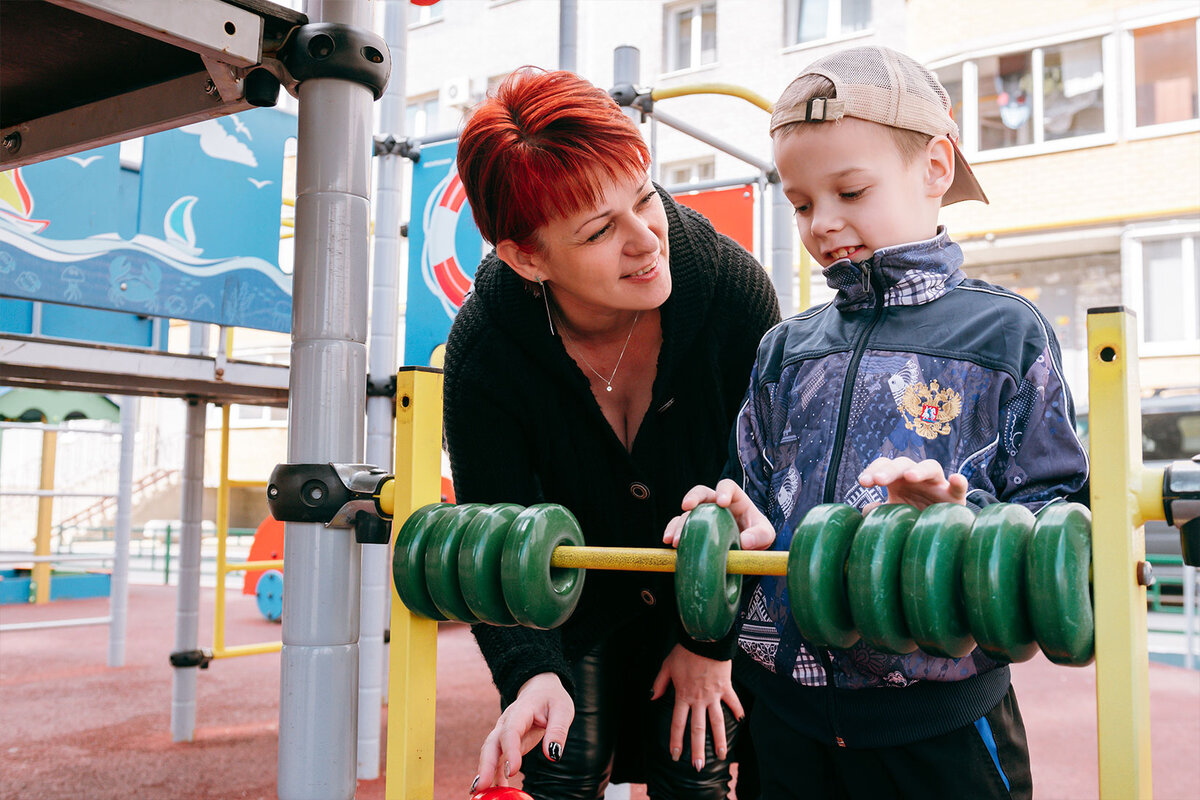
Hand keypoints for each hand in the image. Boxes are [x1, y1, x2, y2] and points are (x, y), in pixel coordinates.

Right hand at [472, 673, 573, 792]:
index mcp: (520, 711)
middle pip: (491, 743)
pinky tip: (496, 790)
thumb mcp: (562, 710)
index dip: (510, 751)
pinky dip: (494, 774)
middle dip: (486, 765)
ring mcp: (503, 733)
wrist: (540, 689)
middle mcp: (506, 722)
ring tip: (480, 792)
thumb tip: (553, 755)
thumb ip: (557, 731)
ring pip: (489, 753)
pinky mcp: (505, 744)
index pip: (511, 731)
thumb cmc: (551, 699)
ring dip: (485, 772)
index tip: (512, 771)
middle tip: (482, 786)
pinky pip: (496, 759)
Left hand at [650, 644, 744, 770]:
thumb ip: (659, 684)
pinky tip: (741, 721)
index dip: (676, 741)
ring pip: (717, 721)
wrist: (704, 639)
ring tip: (722, 755)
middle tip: (699, 767)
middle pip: (698, 728)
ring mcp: (713, 695)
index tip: (676, 756)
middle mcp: (698, 699)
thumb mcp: (666, 666)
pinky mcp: (726, 687)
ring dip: (720, 739)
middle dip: (698, 749)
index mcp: (683, 696)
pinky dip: (738, 711)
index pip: (678, 724)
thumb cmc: (684, 652)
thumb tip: (652, 698)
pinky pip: (733, 701)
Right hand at [663, 479, 774, 549]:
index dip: (723, 490)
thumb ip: (759, 536)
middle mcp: (716, 504)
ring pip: (687, 512)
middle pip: (701, 492)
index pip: (727, 486)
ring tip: (675, 539)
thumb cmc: (758, 536)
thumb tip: (745, 542)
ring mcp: (703, 516)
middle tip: (687, 506)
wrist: (748, 547)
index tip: (722, 502)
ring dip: (679, 523)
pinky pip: (679, 526)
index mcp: (735, 499)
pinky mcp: (694, 528)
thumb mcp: (766, 535)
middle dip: (693, 497)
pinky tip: (669, 542)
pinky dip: (672, 532)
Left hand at [857, 457, 967, 510]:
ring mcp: (937, 484)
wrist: (938, 530)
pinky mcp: (955, 496)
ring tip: (910, 476)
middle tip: (878, 480)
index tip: (863, 482)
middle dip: (889, 470)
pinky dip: (959, 481)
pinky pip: (959, 486)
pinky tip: (955, 479)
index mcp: (897, 480)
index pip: (883, 466)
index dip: (872, 470)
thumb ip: (879, 511)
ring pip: (931, 467)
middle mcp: (916, 477)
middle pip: (903, 464)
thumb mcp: (893, 514)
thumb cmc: (911, 517)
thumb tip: (867, 509)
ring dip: (919, 470)